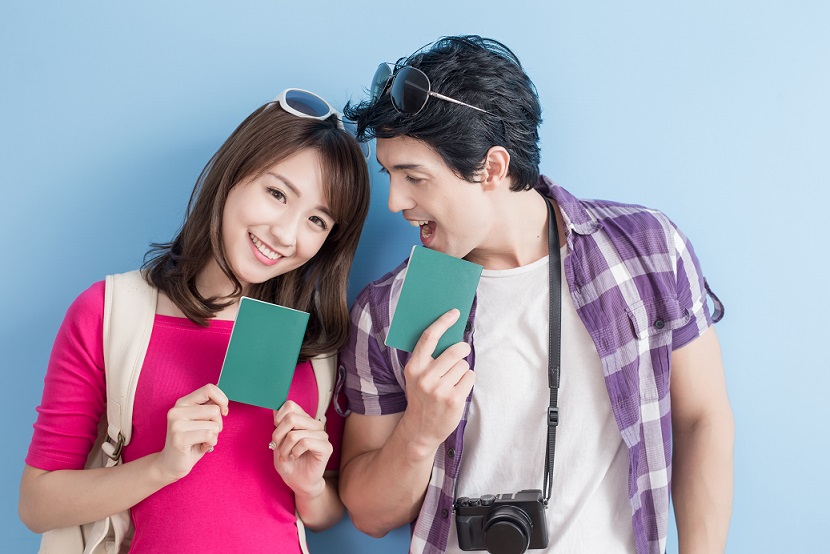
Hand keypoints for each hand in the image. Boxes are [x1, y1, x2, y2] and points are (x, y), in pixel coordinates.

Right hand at [155, 384, 227, 482]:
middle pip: (215, 410)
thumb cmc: (191, 442)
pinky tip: (201, 447)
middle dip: (218, 424)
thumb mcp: (200, 421)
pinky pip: (209, 436)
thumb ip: (209, 408)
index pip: (209, 389)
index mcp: (182, 403)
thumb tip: (223, 403)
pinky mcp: (179, 438)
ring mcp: (176, 424)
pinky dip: (211, 443)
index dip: (222, 399)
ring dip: (214, 436)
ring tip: (201, 441)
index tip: (223, 412)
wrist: (170, 464)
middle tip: (207, 433)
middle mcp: (177, 410)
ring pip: (213, 425)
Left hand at [271, 401, 331, 497]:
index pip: (290, 405)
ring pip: (295, 433)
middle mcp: (315, 425)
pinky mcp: (326, 447)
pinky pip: (305, 442)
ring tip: (286, 456)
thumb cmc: (289, 463)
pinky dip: (295, 451)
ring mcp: (322, 435)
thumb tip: (275, 408)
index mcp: (305, 420)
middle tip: (277, 448)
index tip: (276, 433)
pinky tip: (295, 457)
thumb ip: (278, 425)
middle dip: (278, 435)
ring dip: (285, 448)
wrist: (299, 483)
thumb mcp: (278, 443)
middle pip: (291, 417)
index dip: (278, 418)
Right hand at [401, 309, 474, 455]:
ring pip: (464, 364)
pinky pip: (470, 377)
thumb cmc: (422, 397)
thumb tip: (450, 335)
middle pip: (455, 350)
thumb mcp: (417, 377)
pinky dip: (467, 381)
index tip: (454, 312)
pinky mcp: (453, 399)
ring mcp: (439, 389)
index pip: (429, 338)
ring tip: (452, 382)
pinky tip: (457, 390)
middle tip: (461, 353)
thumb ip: (428, 358)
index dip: (442, 322)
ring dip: (462, 370)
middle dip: (462, 350)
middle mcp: (425, 377)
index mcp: (414, 367)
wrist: (420, 429)